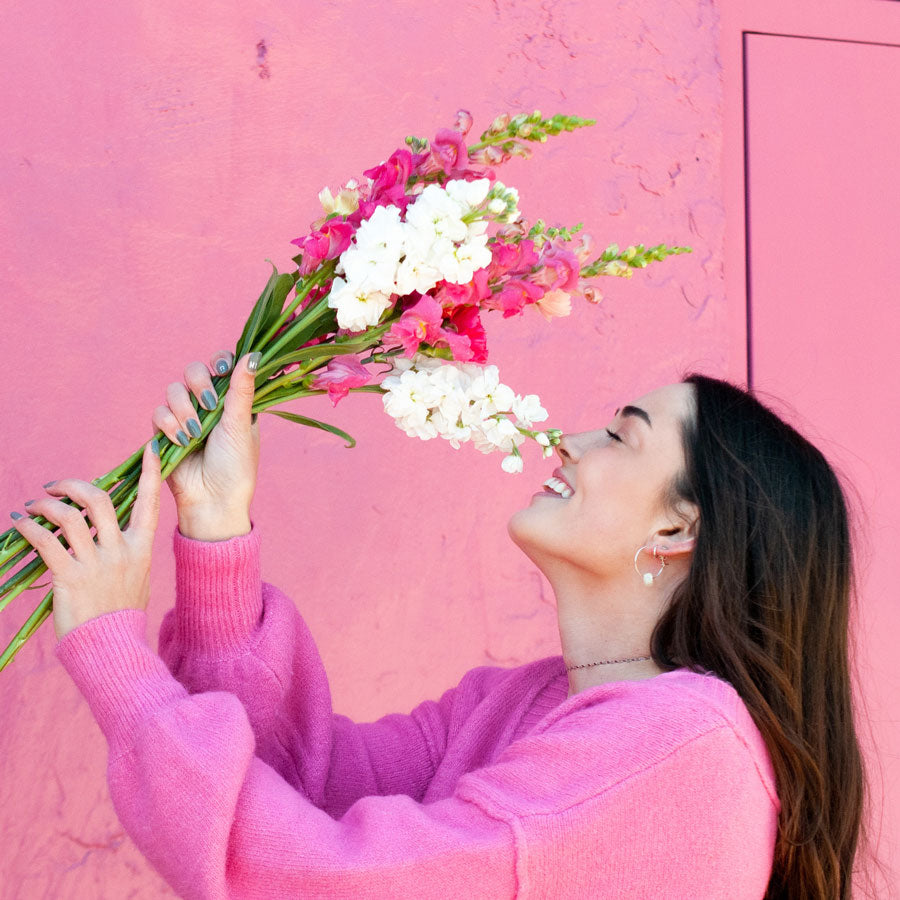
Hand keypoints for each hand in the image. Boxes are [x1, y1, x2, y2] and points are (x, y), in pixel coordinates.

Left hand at [10, 442, 160, 640]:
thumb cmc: (121, 615)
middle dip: (72, 485)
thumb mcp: (135, 578)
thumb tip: (103, 533)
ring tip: (32, 507)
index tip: (150, 450)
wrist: (112, 648)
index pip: (149, 503)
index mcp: (141, 549)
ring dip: (45, 505)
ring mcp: (96, 563)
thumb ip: (124, 552)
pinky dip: (29, 527)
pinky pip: (45, 541)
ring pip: (68, 517)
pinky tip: (20, 524)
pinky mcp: (71, 577)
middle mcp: (121, 551)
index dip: (151, 474)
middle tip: (54, 486)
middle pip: (98, 500)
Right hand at [151, 351, 260, 540]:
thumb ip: (242, 390)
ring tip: (196, 433)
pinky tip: (182, 441)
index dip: (219, 361)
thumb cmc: (236, 466)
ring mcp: (185, 417)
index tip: (222, 370)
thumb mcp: (241, 425)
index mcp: (232, 401)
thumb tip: (254, 354)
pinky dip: (169, 425)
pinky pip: (158, 413)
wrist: (213, 500)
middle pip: (193, 371)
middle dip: (199, 384)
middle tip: (211, 405)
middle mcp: (208, 405)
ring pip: (173, 390)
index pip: (222, 365)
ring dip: (184, 409)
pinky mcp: (165, 432)